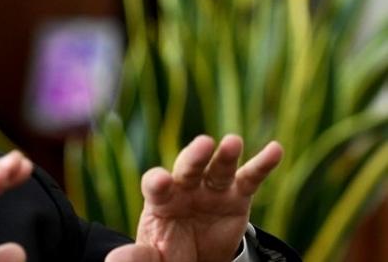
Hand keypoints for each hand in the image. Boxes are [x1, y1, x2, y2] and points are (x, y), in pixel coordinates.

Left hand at [106, 135, 282, 261]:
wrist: (197, 256)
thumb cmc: (169, 252)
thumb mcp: (154, 257)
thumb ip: (140, 257)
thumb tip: (115, 261)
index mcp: (160, 199)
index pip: (155, 184)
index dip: (158, 181)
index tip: (161, 180)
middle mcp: (185, 187)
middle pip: (187, 167)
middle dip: (194, 155)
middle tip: (203, 144)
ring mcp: (211, 189)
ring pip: (218, 168)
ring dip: (226, 154)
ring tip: (233, 142)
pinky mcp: (237, 196)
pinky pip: (250, 178)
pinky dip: (262, 164)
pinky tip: (275, 150)